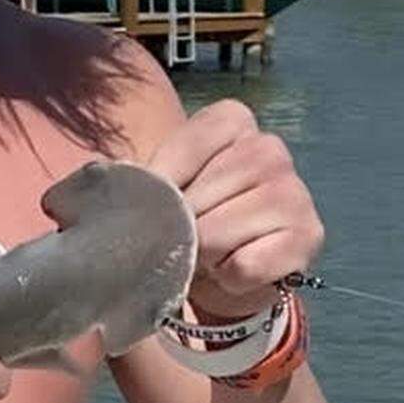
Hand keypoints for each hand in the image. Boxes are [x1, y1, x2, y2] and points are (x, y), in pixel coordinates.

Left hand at [150, 99, 323, 320]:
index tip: (163, 206)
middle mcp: (270, 148)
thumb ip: (138, 178)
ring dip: (204, 257)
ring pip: (217, 235)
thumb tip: (95, 173)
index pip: (185, 147)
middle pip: (198, 198)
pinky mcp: (308, 237)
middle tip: (193, 238)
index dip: (163, 188)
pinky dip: (229, 279)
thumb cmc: (191, 224)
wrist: (222, 276)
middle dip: (183, 231)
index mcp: (233, 123)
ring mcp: (295, 191)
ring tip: (213, 255)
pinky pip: (244, 266)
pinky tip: (236, 270)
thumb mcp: (162, 192)